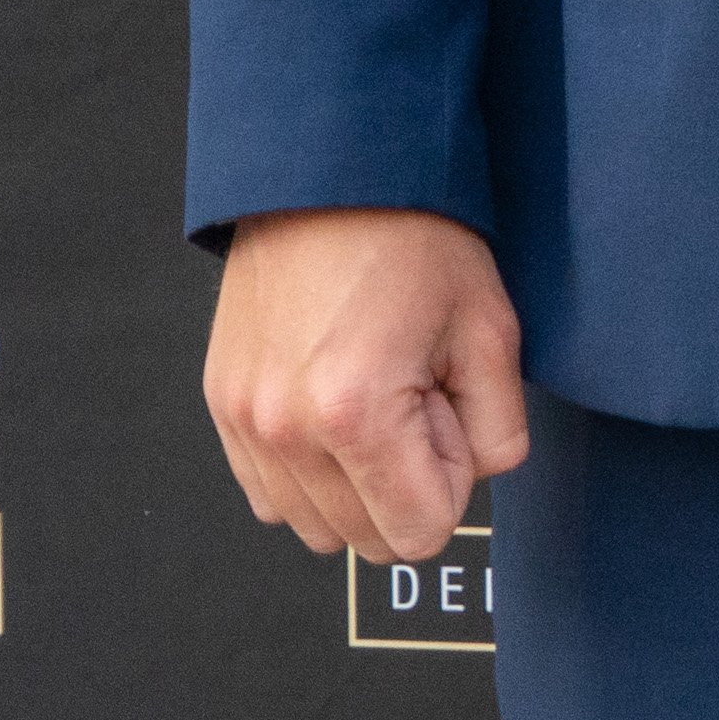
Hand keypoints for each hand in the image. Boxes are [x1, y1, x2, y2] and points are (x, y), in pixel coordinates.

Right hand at [207, 208, 531, 565]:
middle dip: (409, 485)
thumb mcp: (490, 330)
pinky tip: (338, 405)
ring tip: (379, 396)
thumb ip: (498, 429)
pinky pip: (270, 494)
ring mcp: (243, 423)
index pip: (420, 532)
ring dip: (359, 485)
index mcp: (356, 417)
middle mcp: (284, 432)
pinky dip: (311, 472)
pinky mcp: (221, 409)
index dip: (453, 481)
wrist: (331, 179)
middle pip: (364, 540)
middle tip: (420, 399)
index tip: (452, 414)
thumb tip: (475, 480)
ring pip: (313, 526)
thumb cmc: (417, 242)